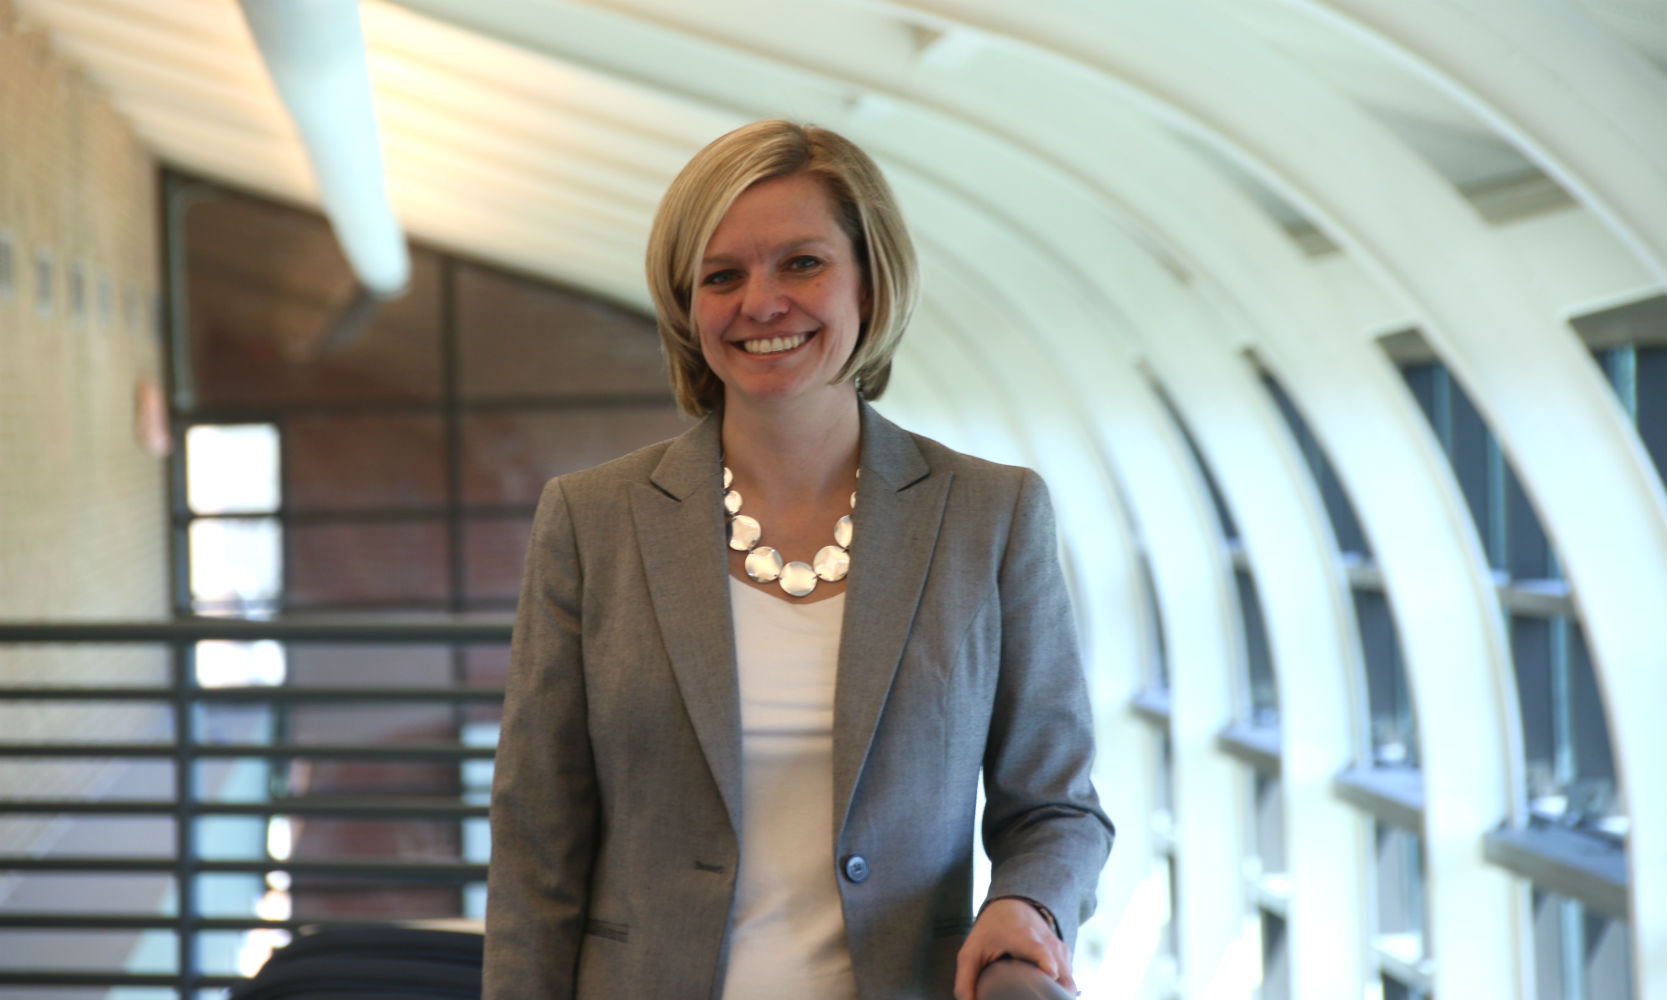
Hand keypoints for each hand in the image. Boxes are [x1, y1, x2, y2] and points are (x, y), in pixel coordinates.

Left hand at [953, 897, 1074, 999]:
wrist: (1013, 905)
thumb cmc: (990, 932)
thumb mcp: (970, 953)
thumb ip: (965, 983)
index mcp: (1023, 938)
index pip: (1042, 951)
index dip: (1047, 964)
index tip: (1049, 974)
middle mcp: (1048, 943)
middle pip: (1064, 977)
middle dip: (1055, 996)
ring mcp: (1060, 950)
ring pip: (1069, 983)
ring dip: (1058, 996)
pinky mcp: (1066, 956)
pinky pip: (1069, 981)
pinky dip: (1061, 991)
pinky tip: (1045, 997)